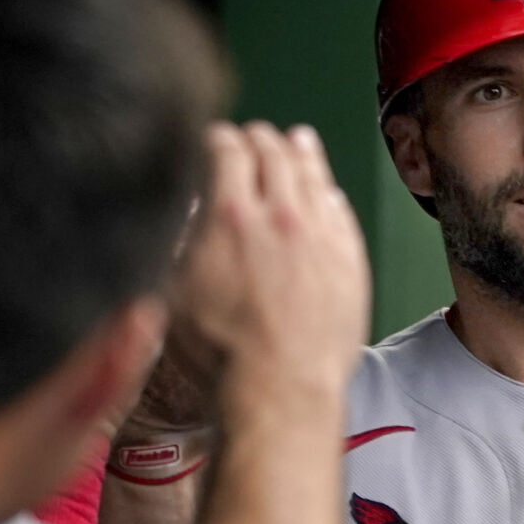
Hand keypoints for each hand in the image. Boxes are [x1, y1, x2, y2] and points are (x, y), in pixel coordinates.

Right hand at [177, 122, 370, 407]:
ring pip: (312, 171)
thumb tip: (174, 222)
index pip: (226, 148)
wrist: (283, 385)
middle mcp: (279, 213)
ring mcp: (321, 232)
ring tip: (296, 141)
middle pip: (272, 151)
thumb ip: (176, 246)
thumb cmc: (222, 352)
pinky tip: (324, 190)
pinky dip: (327, 190)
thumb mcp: (173, 294)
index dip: (218, 138)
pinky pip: (340, 206)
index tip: (215, 140)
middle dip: (257, 139)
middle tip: (252, 139)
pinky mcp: (350, 254)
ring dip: (299, 151)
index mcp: (229, 215)